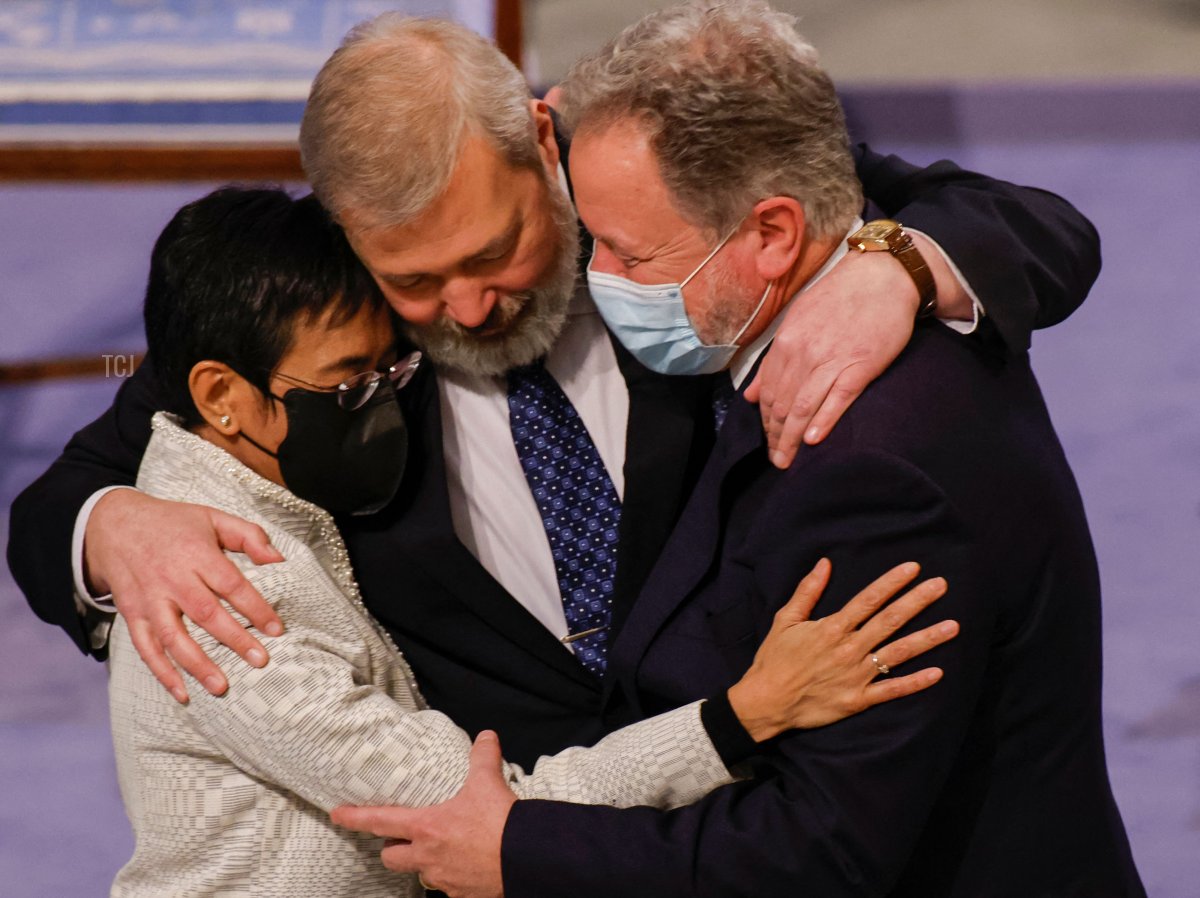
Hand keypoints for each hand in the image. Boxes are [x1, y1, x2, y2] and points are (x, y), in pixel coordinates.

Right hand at [85, 489, 284, 702]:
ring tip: (221, 687)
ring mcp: (150, 600)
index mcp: (196, 554)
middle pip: (206, 614)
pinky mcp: (133, 615)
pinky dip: (162, 672)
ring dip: (197, 665)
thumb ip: (248, 536)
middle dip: (234, 640)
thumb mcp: (213, 518)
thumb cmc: (173, 523)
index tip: (276, 629)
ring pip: (173, 637)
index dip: (255, 608)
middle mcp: (172, 579)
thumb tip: (278, 560)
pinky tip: (182, 693)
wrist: (113, 525)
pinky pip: (145, 648)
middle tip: (260, 661)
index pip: (231, 585)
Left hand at [332, 731, 514, 897]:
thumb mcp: (488, 783)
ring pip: (420, 874)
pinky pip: (447, 887)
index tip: (338, 814)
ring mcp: (442, 879)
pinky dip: (452, 877)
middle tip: (401, 839)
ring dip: (424, 863)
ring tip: (441, 851)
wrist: (524, 858)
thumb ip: (482, 757)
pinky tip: (466, 866)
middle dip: (393, 849)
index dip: (355, 817)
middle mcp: (427, 856)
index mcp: (427, 827)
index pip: (380, 821)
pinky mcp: (460, 894)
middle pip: (392, 857)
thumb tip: (486, 737)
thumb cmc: (500, 824)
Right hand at [726, 559, 957, 740]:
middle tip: (941, 585)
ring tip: (953, 626)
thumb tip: (824, 563)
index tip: (913, 568)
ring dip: (927, 638)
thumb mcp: (786, 620)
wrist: (765, 701)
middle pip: (889, 620)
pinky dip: (915, 683)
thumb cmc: (774, 659)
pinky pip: (891, 691)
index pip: (868, 599)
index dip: (892, 582)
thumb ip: (807, 592)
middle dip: (917, 601)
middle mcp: (848, 649)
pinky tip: (938, 673)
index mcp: (832, 628)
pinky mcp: (857, 700)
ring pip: (898, 653)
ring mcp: (856, 676)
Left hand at [744, 250, 918, 467]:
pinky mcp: (861, 364)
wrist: (882, 276)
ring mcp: (832, 360)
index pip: (768, 393)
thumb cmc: (840, 299)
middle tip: (776, 461)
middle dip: (775, 437)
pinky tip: (812, 440)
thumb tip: (751, 395)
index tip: (768, 441)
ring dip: (791, 438)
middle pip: (782, 405)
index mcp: (786, 343)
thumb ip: (773, 360)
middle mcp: (803, 353)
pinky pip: (837, 398)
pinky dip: (823, 421)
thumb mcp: (797, 322)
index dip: (765, 422)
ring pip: (803, 407)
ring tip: (787, 461)